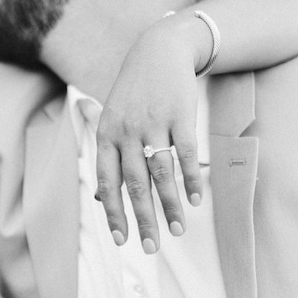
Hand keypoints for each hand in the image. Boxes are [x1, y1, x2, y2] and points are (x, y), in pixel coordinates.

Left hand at [96, 15, 203, 253]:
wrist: (158, 51)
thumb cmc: (134, 93)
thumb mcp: (112, 120)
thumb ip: (109, 159)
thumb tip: (102, 200)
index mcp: (107, 134)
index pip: (108, 182)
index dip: (114, 212)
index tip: (121, 240)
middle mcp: (127, 131)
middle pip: (136, 184)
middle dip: (144, 219)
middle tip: (152, 247)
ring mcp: (154, 123)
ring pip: (162, 174)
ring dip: (171, 206)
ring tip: (178, 229)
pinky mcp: (180, 116)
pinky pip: (186, 154)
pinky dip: (191, 179)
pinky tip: (195, 199)